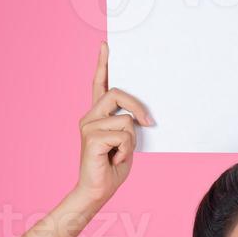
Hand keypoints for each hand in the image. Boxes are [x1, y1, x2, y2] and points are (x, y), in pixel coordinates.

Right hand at [72, 42, 153, 205]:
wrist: (97, 190)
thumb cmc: (113, 166)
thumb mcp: (127, 140)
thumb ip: (129, 123)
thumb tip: (144, 115)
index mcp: (97, 115)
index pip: (99, 84)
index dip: (103, 65)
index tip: (106, 46)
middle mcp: (89, 117)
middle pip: (117, 93)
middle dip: (137, 107)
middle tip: (149, 123)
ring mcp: (88, 126)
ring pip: (126, 119)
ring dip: (132, 140)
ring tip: (120, 154)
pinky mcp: (92, 138)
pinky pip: (123, 135)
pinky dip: (127, 150)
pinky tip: (115, 159)